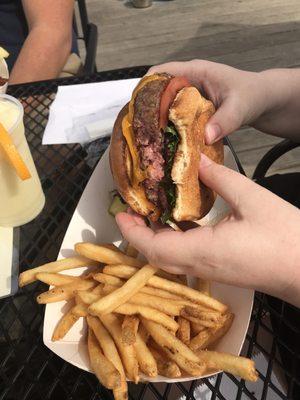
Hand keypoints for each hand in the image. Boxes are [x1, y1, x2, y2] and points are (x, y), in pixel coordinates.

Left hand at [116, 155, 299, 306]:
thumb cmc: (285, 236)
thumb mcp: (250, 198)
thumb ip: (219, 178)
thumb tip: (195, 159)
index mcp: (203, 250)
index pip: (153, 246)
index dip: (132, 231)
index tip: (120, 213)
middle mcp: (200, 265)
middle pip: (156, 256)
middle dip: (138, 235)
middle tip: (131, 210)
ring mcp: (209, 270)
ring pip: (169, 259)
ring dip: (153, 238)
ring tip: (149, 213)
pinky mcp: (219, 269)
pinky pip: (185, 258)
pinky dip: (172, 241)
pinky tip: (177, 222)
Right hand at [149, 60, 268, 143]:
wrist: (262, 100)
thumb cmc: (252, 96)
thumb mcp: (240, 108)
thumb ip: (224, 121)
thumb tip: (205, 137)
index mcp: (195, 72)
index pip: (160, 72)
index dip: (145, 88)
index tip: (137, 110)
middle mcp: (188, 81)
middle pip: (157, 90)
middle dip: (147, 108)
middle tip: (140, 130)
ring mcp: (189, 95)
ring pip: (164, 104)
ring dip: (156, 120)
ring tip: (148, 138)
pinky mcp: (192, 108)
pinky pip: (174, 115)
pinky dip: (169, 127)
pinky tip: (166, 141)